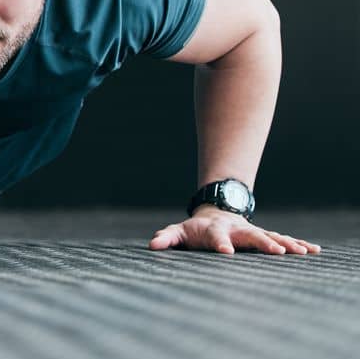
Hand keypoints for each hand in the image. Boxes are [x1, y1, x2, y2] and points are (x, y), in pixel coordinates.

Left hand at [148, 206, 318, 254]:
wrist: (215, 213)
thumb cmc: (194, 230)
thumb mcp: (177, 232)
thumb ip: (167, 238)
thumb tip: (153, 245)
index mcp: (214, 230)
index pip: (216, 237)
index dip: (220, 244)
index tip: (226, 253)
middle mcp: (237, 230)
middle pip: (251, 235)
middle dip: (264, 243)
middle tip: (278, 252)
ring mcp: (252, 232)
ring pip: (271, 236)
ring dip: (286, 243)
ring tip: (302, 252)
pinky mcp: (264, 235)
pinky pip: (283, 239)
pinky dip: (298, 243)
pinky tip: (314, 250)